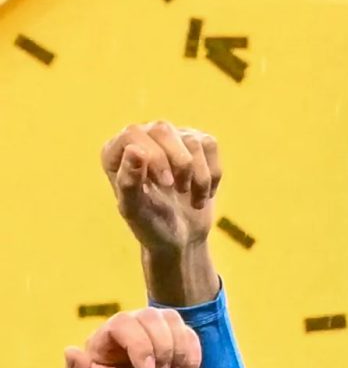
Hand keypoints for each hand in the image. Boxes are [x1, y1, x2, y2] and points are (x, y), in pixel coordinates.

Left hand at [64, 309, 199, 367]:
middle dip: (162, 346)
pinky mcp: (177, 345)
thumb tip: (70, 350)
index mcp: (101, 350)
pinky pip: (190, 334)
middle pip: (149, 316)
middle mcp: (126, 338)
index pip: (121, 323)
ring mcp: (153, 338)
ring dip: (178, 350)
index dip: (139, 341)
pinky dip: (192, 356)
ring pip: (171, 319)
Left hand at [101, 123, 220, 255]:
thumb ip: (128, 182)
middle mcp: (142, 139)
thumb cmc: (150, 225)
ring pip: (192, 141)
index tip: (166, 184)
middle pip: (164, 130)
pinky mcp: (196, 143)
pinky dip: (212, 173)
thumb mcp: (135, 210)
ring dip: (198, 176)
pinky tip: (203, 192)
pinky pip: (210, 145)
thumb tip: (134, 149)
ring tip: (193, 200)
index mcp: (116, 153)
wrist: (181, 237)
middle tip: (179, 189)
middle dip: (179, 163)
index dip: (154, 157)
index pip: (133, 134)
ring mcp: (172, 139)